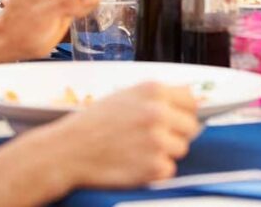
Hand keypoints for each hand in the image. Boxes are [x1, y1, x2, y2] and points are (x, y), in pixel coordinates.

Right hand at [44, 83, 199, 187]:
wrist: (68, 149)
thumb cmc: (93, 123)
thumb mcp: (126, 96)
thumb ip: (157, 98)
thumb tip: (188, 103)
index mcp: (153, 90)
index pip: (191, 100)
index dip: (184, 111)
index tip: (178, 119)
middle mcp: (158, 112)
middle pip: (191, 126)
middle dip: (176, 133)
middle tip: (153, 138)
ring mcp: (158, 140)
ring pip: (181, 149)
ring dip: (165, 152)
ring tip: (138, 150)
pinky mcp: (155, 166)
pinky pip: (168, 169)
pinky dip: (155, 170)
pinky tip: (134, 162)